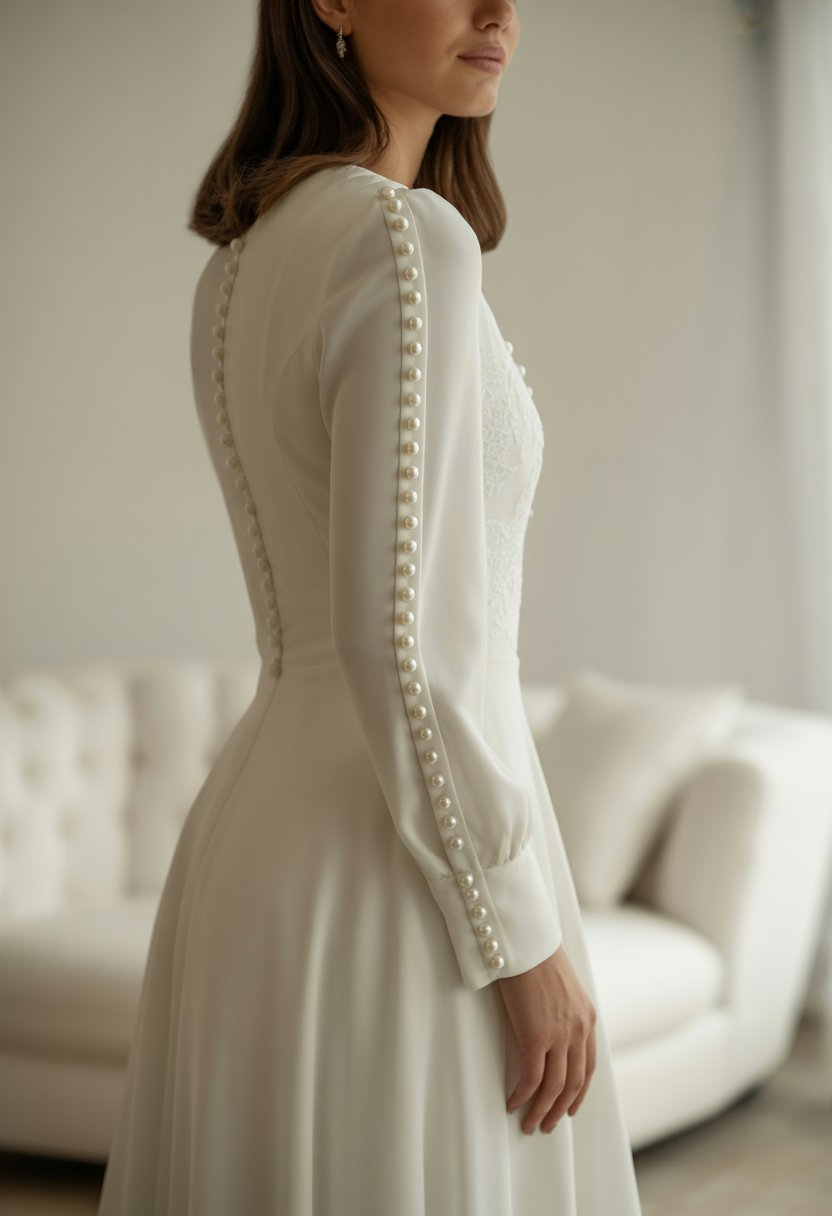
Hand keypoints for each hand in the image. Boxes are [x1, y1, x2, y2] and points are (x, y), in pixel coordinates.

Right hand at [496, 945, 596, 1134]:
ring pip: (554, 1087)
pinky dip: (522, 1095)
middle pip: (574, 1082)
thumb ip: (563, 1009)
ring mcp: (560, 1035)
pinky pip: (531, 1077)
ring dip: (542, 1110)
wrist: (526, 942)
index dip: (579, 1091)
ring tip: (530, 1124)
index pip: (588, 1065)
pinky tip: (512, 1103)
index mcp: (587, 1017)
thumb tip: (550, 1026)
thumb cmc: (536, 957)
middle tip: (549, 1124)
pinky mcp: (537, 1036)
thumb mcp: (561, 985)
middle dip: (561, 1108)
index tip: (570, 1106)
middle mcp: (579, 1029)